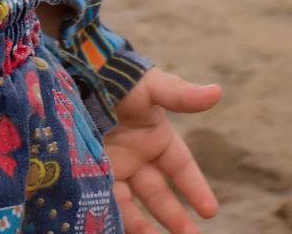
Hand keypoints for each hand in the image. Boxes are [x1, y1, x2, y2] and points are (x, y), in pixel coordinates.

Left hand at [103, 68, 222, 233]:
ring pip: (134, 206)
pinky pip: (106, 203)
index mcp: (155, 135)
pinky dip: (117, 221)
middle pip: (159, 194)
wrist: (74, 72)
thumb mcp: (149, 85)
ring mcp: (113, 165)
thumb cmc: (115, 76)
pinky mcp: (89, 172)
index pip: (181, 168)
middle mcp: (135, 155)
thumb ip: (180, 95)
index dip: (195, 188)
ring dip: (147, 227)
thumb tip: (217, 92)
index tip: (210, 211)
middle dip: (175, 217)